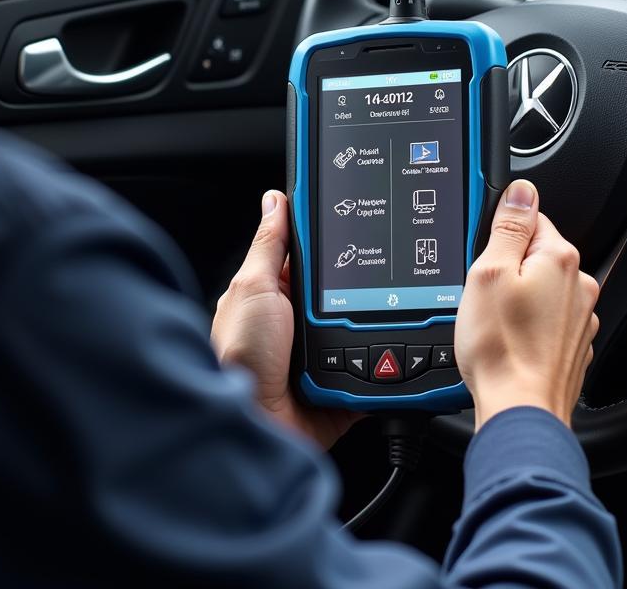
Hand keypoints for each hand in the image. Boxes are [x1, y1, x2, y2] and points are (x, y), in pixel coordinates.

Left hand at [211, 191, 361, 449]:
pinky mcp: (343, 389)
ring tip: (379, 322)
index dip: (333, 241)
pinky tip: (388, 355)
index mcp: (275, 295)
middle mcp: (299, 325)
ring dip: (373, 327)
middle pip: (345, 292)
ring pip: (365, 329)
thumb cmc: (238, 358)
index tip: (362, 218)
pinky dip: (384, 365)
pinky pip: (375, 372)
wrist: (253, 426)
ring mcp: (323, 357)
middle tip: (381, 273)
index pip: (312, 258)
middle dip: (361, 287)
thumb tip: (275, 200)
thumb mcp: (253, 288)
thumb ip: (270, 245)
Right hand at [455, 180, 598, 430]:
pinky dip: (527, 325)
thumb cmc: (502, 348)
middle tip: (482, 291)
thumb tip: (522, 191)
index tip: (483, 253)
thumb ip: (508, 226)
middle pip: (535, 255)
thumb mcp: (488, 272)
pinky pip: (546, 320)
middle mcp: (579, 285)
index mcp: (559, 258)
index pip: (529, 218)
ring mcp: (580, 318)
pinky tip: (507, 341)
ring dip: (518, 297)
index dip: (498, 233)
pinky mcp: (573, 346)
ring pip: (540, 289)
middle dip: (507, 267)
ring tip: (493, 322)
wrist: (520, 411)